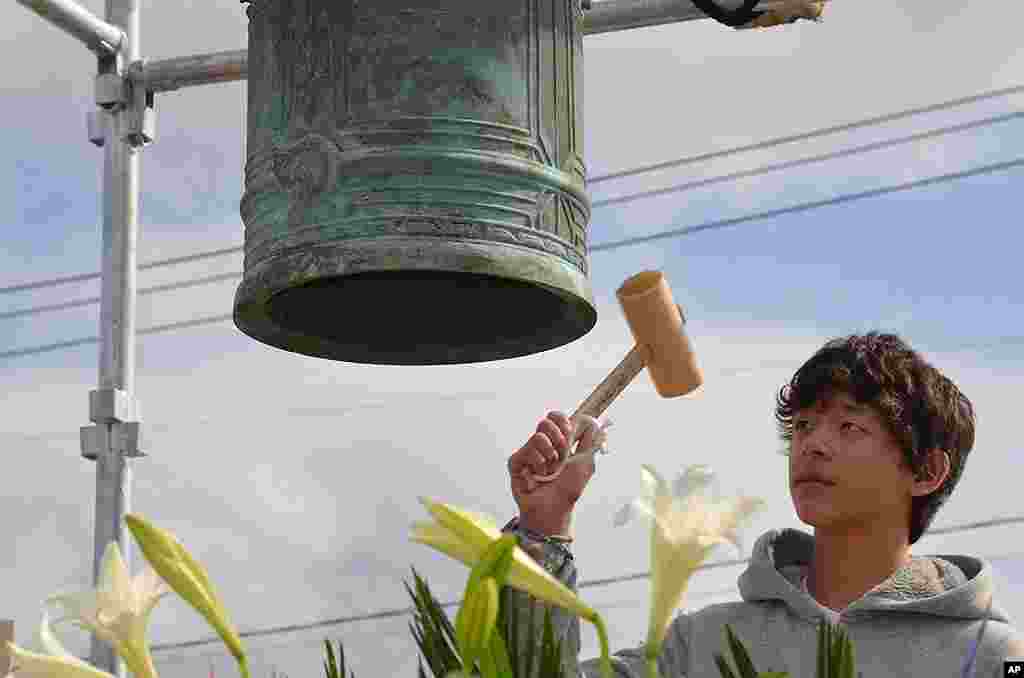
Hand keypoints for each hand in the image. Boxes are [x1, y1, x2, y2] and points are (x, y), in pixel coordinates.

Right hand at [507, 411, 598, 535]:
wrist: (554, 508)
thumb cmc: (568, 489)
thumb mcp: (586, 462)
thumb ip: (591, 441)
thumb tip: (595, 424)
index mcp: (557, 443)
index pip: (556, 418)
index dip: (563, 421)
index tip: (569, 432)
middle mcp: (542, 446)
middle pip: (545, 422)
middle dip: (559, 439)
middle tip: (562, 456)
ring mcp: (528, 453)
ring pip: (538, 436)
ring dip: (550, 455)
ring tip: (550, 470)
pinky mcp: (516, 461)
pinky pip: (527, 450)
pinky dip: (538, 464)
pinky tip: (538, 476)